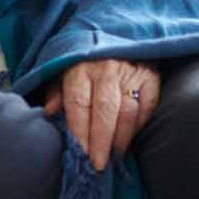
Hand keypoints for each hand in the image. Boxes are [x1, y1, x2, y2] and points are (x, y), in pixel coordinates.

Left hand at [42, 58, 160, 170]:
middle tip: (99, 165)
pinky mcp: (150, 75)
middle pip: (104, 111)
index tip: (81, 154)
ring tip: (114, 157)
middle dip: (101, 142)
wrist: (113, 33)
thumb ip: (56, 93)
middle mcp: (105, 69)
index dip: (80, 131)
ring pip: (127, 111)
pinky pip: (147, 106)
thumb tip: (48, 114)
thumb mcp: (63, 71)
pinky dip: (140, 125)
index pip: (78, 103)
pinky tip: (131, 137)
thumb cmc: (83, 60)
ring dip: (121, 138)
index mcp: (79, 68)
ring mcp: (130, 71)